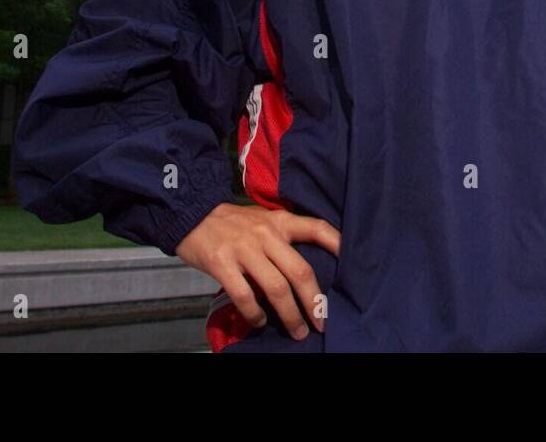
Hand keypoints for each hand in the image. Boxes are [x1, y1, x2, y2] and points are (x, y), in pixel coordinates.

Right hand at [175, 202, 340, 339]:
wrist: (192, 214)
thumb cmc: (234, 223)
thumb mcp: (264, 220)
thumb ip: (284, 237)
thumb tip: (308, 272)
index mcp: (280, 221)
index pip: (316, 228)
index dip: (337, 244)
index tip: (352, 263)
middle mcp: (266, 235)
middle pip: (300, 272)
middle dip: (314, 302)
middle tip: (321, 323)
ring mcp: (244, 249)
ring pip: (276, 289)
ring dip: (290, 315)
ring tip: (297, 332)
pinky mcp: (222, 263)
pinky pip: (245, 296)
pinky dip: (256, 314)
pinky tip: (261, 322)